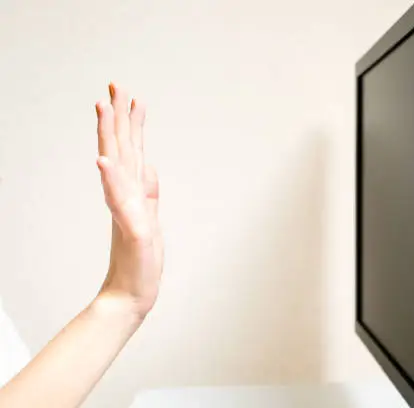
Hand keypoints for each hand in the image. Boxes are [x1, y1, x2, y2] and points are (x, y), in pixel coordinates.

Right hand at [95, 83, 162, 317]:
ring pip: (117, 168)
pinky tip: (104, 162)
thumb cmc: (140, 259)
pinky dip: (111, 181)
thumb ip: (147, 192)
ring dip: (110, 137)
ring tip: (104, 108)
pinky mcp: (131, 230)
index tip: (129, 95)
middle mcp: (126, 197)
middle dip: (118, 117)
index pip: (129, 152)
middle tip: (114, 85)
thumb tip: (148, 166)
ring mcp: (127, 212)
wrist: (131, 295)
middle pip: (120, 151)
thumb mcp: (149, 218)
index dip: (129, 124)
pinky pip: (120, 202)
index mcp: (132, 194)